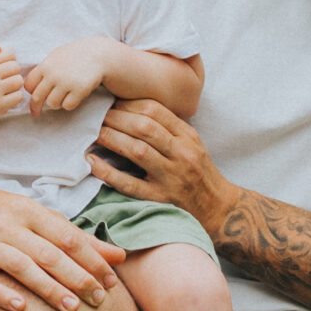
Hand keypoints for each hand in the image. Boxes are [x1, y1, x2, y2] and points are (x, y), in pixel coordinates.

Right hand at [0, 41, 25, 121]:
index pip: (9, 54)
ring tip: (5, 86)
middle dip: (11, 71)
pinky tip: (5, 96)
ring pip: (19, 81)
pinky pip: (19, 96)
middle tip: (3, 77)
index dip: (7, 59)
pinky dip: (15, 96)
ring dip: (15, 83)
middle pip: (15, 67)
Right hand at [0, 187, 123, 310]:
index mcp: (31, 212)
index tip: (111, 281)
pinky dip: (1, 294)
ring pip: (20, 266)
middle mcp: (9, 226)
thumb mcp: (43, 217)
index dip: (91, 259)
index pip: (67, 237)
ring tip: (71, 308)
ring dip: (46, 287)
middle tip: (99, 300)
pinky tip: (21, 308)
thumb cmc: (8, 212)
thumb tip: (120, 256)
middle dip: (75, 277)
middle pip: (47, 253)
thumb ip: (79, 239)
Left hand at [24, 37, 113, 116]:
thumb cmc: (75, 55)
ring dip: (56, 104)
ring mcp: (66, 83)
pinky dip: (69, 104)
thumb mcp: (56, 56)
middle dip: (35, 107)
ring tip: (63, 97)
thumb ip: (43, 69)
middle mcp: (53, 75)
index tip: (34, 96)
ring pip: (52, 104)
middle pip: (37, 97)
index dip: (31, 92)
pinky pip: (67, 106)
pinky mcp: (79, 90)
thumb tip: (30, 86)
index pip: (29, 85)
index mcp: (45, 65)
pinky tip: (74, 97)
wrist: (97, 53)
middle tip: (36, 113)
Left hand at [90, 98, 230, 229]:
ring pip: (137, 151)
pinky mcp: (160, 199)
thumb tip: (132, 109)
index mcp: (188, 137)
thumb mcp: (192, 143)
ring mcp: (171, 177)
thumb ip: (169, 127)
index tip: (111, 103)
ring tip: (93, 132)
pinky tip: (92, 162)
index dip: (129, 104)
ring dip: (111, 138)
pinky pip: (130, 184)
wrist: (218, 207)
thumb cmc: (199, 171)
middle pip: (144, 128)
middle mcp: (181, 154)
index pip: (156, 111)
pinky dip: (108, 172)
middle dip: (116, 118)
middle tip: (96, 115)